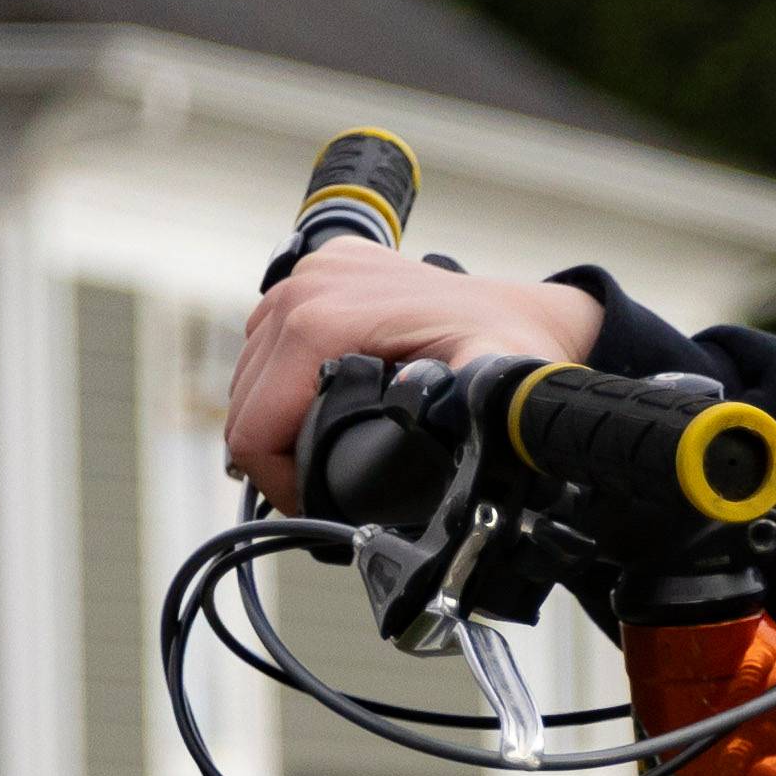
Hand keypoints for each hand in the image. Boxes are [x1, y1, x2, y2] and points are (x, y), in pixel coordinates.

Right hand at [221, 257, 605, 508]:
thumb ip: (461, 416)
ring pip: (251, 370)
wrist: (530, 312)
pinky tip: (319, 401)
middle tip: (321, 488)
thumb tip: (426, 442)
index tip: (316, 504)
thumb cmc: (514, 352)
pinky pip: (271, 337)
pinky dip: (284, 377)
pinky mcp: (319, 271)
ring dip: (276, 416)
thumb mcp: (490, 392)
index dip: (279, 481)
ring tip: (322, 450)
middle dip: (275, 454)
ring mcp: (311, 273)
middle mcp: (307, 286)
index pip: (254, 425)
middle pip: (245, 399)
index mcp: (323, 318)